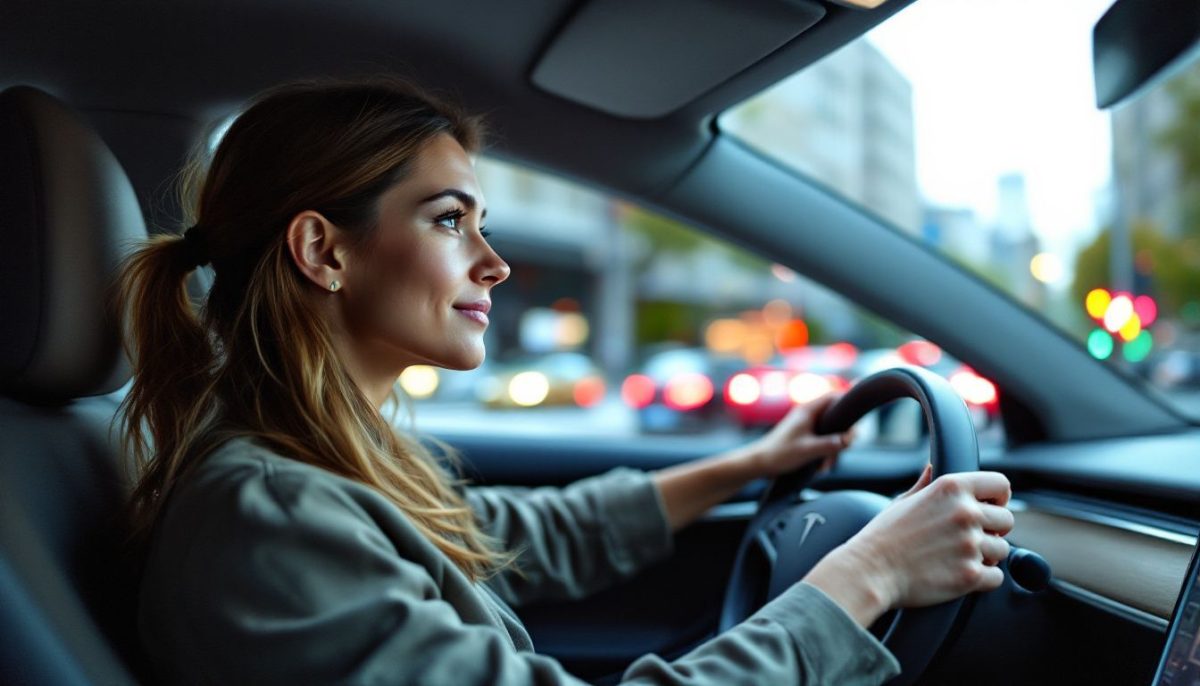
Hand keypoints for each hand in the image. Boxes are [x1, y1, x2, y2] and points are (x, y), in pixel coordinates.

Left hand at [744, 393, 852, 478]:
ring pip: (831, 432)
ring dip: (832, 449)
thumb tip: (850, 439)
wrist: (759, 464)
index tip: (858, 418)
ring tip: (826, 465)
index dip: (848, 403)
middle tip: (844, 448)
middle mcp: (807, 414)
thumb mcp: (808, 450)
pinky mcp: (805, 437)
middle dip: (842, 435)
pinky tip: (820, 467)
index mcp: (807, 410)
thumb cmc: (779, 453)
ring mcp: (806, 425)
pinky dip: (825, 453)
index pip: (833, 397)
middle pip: (836, 417)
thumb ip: (830, 444)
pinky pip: (823, 441)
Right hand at [804, 465, 1013, 626]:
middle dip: (993, 530)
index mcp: (951, 488)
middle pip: (1007, 520)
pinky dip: (982, 579)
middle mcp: (965, 513)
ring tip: (958, 557)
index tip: (991, 508)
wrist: (869, 571)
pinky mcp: (970, 575)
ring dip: (986, 556)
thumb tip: (932, 468)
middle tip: (969, 538)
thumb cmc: (882, 536)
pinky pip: (996, 577)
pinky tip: (959, 574)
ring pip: (1002, 550)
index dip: (999, 497)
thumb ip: (926, 483)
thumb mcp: (903, 500)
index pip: (1001, 484)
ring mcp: (970, 545)